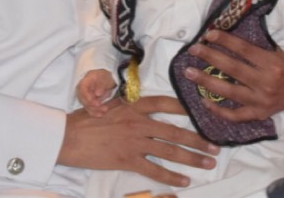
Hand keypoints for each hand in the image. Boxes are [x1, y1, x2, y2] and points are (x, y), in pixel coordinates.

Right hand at [58, 95, 218, 188]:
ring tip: (208, 163)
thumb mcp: (110, 106)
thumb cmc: (87, 120)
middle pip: (175, 131)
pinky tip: (184, 181)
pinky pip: (154, 170)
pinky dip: (171, 177)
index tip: (202, 112)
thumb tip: (149, 112)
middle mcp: (138, 123)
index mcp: (134, 106)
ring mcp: (134, 142)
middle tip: (215, 146)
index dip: (186, 108)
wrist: (68, 137)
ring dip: (192, 158)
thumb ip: (131, 108)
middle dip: (198, 139)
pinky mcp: (127, 160)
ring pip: (169, 151)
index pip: (166, 103)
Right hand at [76, 70, 116, 116]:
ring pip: (87, 106)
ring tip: (105, 109)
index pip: (82, 89)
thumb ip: (101, 85)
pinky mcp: (88, 103)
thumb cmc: (104, 76)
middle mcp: (82, 90)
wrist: (105, 78)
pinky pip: (89, 109)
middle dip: (93, 105)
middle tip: (102, 106)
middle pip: (84, 99)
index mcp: (85, 81)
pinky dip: (95, 112)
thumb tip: (97, 93)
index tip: (95, 101)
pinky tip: (101, 114)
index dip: (87, 96)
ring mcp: (85, 97)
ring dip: (95, 110)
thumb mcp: (104, 77)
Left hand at [183, 30, 283, 121]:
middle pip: (232, 68)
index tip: (208, 34)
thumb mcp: (281, 50)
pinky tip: (204, 102)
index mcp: (272, 63)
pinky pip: (236, 115)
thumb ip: (260, 43)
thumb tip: (234, 30)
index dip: (224, 41)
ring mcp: (261, 100)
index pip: (243, 50)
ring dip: (206, 82)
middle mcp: (266, 82)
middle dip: (209, 57)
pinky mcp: (259, 114)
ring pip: (229, 91)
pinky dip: (219, 110)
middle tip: (192, 50)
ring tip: (189, 73)